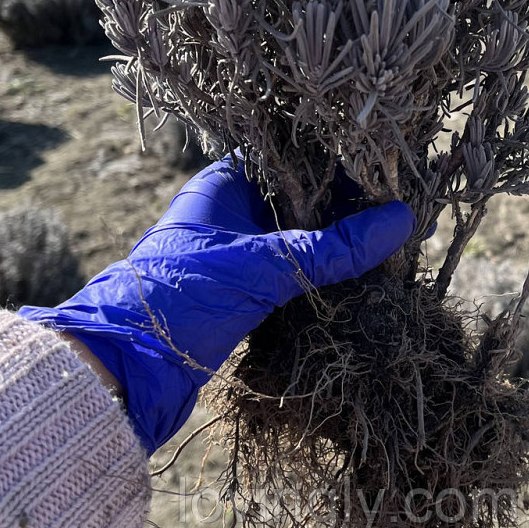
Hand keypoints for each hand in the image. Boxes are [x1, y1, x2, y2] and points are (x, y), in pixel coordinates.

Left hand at [18, 157, 415, 452]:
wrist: (127, 370)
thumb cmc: (184, 297)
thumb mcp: (265, 266)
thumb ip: (333, 248)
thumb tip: (401, 220)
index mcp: (227, 182)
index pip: (297, 157)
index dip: (343, 162)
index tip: (389, 175)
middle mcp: (232, 209)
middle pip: (304, 196)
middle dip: (349, 206)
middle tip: (398, 215)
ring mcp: (237, 250)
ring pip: (301, 235)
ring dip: (339, 242)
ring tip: (389, 244)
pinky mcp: (242, 289)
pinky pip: (294, 268)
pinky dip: (324, 271)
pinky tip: (359, 276)